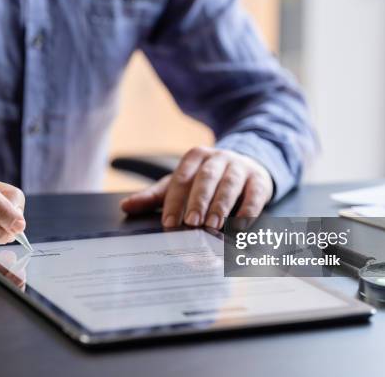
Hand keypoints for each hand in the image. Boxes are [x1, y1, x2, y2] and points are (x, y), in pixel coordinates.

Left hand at [121, 146, 272, 228]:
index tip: (169, 224)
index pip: (181, 179)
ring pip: (230, 184)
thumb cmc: (207, 181)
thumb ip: (154, 196)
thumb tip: (126, 207)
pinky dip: (249, 210)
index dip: (175, 201)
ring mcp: (240, 167)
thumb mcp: (180, 185)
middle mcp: (218, 158)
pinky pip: (255, 194)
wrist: (245, 167)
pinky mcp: (259, 180)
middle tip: (192, 222)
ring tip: (214, 225)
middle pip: (206, 178)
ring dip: (222, 205)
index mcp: (195, 157)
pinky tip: (241, 226)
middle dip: (199, 200)